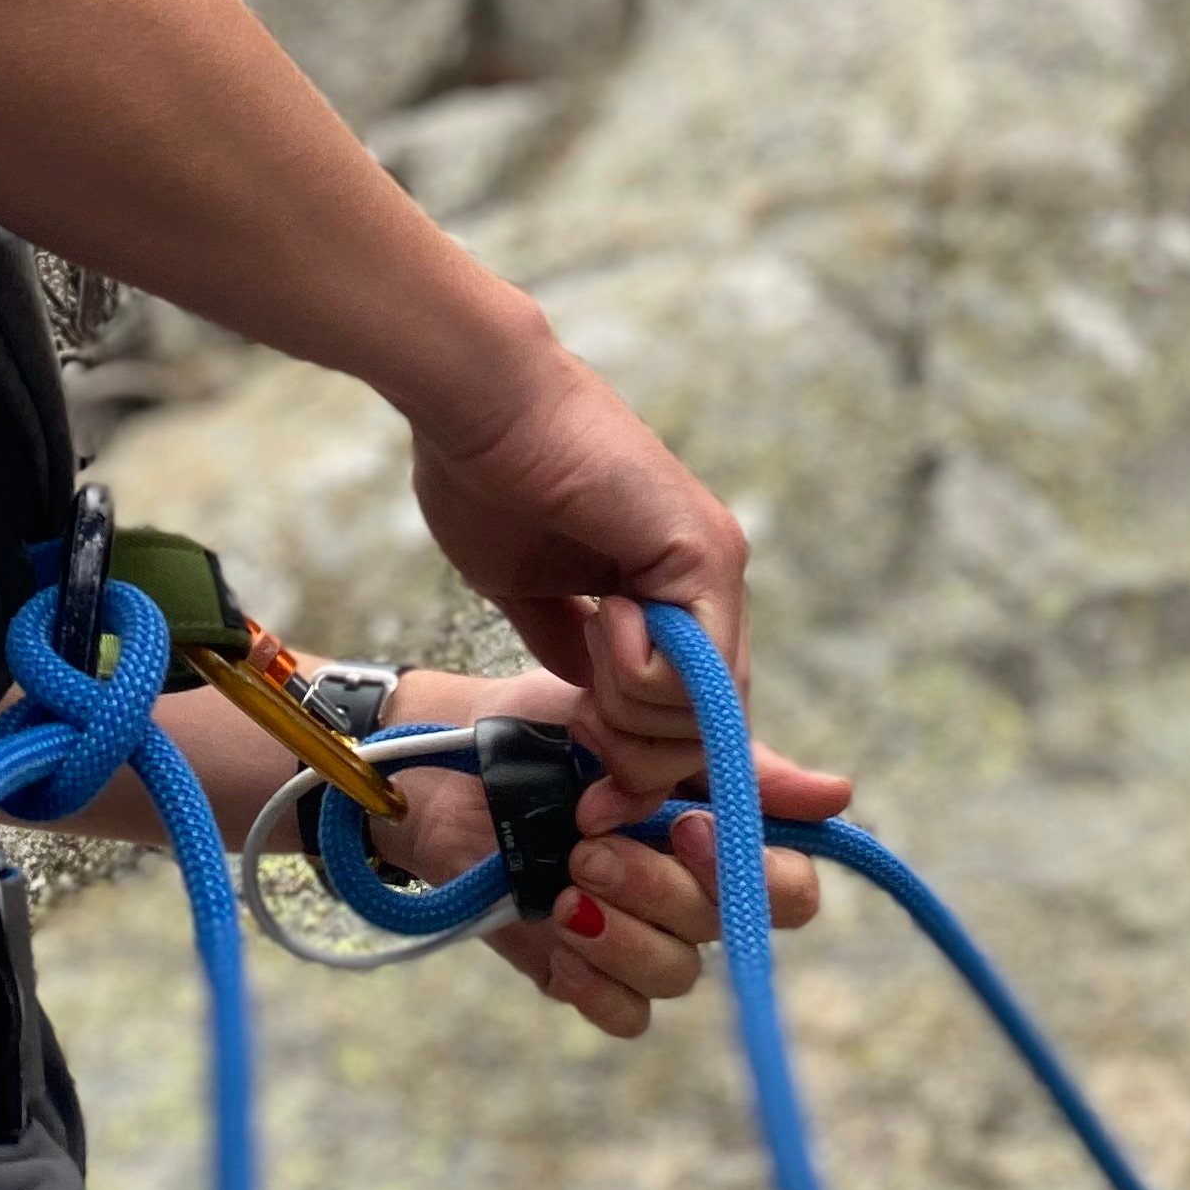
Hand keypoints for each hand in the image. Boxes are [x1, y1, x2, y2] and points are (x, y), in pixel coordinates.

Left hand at [380, 666, 852, 1041]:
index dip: (751, 870)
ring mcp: (636, 935)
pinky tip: (557, 936)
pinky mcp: (582, 972)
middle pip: (726, 929)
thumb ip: (729, 764)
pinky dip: (596, 983)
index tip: (686, 825)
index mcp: (714, 832)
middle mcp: (687, 891)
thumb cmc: (543, 731)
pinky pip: (627, 1015)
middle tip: (590, 848)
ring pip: (677, 974)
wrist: (439, 765)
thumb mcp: (635, 728)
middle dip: (661, 887)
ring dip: (621, 931)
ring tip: (563, 883)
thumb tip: (841, 793)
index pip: (788, 885)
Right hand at [408, 335, 756, 801]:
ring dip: (633, 713)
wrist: (475, 401)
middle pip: (710, 731)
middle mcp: (707, 580)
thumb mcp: (530, 589)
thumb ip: (568, 643)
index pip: (690, 714)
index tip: (593, 788)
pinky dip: (640, 675)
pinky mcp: (706, 553)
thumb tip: (591, 698)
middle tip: (584, 723)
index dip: (645, 767)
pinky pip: (694, 671)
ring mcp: (714, 566)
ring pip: (708, 714)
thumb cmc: (485, 475)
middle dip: (640, 757)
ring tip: (589, 638)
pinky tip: (602, 615)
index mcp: (668, 588)